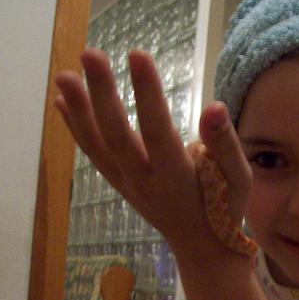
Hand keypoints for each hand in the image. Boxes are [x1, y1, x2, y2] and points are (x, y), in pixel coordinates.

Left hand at [54, 48, 251, 254]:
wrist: (200, 245)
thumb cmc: (224, 207)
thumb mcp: (237, 179)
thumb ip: (225, 144)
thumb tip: (214, 106)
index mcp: (176, 179)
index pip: (158, 131)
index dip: (147, 94)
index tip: (137, 54)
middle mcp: (144, 182)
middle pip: (117, 137)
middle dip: (102, 94)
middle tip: (90, 54)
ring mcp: (126, 184)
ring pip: (97, 146)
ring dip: (78, 110)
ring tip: (63, 75)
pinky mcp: (118, 183)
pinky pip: (93, 154)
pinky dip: (76, 128)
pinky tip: (61, 102)